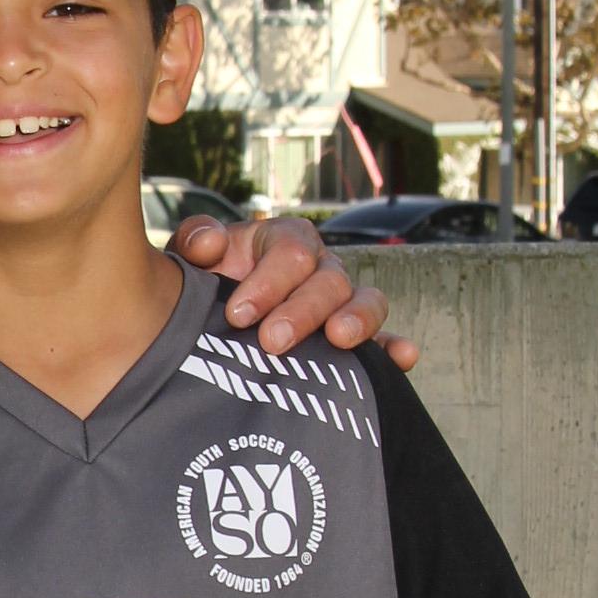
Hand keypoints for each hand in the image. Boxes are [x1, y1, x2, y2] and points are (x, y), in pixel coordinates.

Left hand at [175, 211, 416, 370]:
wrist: (208, 321)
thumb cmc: (205, 282)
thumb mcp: (194, 257)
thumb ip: (197, 240)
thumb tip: (211, 244)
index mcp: (285, 241)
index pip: (291, 252)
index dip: (268, 283)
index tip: (237, 315)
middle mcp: (320, 268)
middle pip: (329, 280)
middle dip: (302, 311)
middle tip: (272, 342)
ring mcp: (341, 303)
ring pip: (366, 302)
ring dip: (356, 321)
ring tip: (338, 340)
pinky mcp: (353, 338)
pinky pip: (383, 341)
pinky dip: (394, 348)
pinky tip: (403, 357)